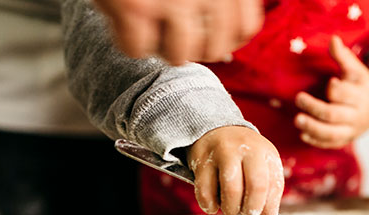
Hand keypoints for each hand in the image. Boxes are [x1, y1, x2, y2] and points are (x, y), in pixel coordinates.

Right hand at [93, 0, 263, 64]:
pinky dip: (128, 40)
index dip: (224, 38)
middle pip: (212, 49)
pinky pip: (137, 48)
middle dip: (190, 46)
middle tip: (169, 30)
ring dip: (160, 46)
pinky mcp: (137, 7)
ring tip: (147, 26)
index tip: (206, 34)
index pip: (244, 29)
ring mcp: (175, 0)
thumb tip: (221, 47)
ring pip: (177, 54)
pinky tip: (124, 21)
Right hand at [187, 126, 283, 214]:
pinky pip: (206, 191)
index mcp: (267, 153)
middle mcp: (248, 150)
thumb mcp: (260, 171)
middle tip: (246, 212)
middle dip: (252, 208)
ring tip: (230, 207)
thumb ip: (264, 201)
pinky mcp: (202, 159)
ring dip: (231, 208)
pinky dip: (210, 205)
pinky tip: (213, 205)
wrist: (217, 129)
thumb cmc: (243, 158)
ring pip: (231, 190)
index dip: (271, 209)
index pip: (275, 185)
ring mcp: (224, 153)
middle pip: (256, 186)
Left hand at [293, 36, 368, 148]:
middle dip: (315, 108)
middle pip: (333, 114)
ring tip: (297, 120)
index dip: (337, 90)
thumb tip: (333, 39)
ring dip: (312, 128)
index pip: (346, 94)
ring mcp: (351, 130)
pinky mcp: (344, 139)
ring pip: (331, 133)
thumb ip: (342, 56)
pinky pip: (330, 144)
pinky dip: (316, 141)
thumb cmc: (360, 84)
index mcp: (361, 95)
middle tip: (299, 98)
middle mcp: (356, 115)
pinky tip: (302, 135)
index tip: (329, 82)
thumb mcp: (355, 69)